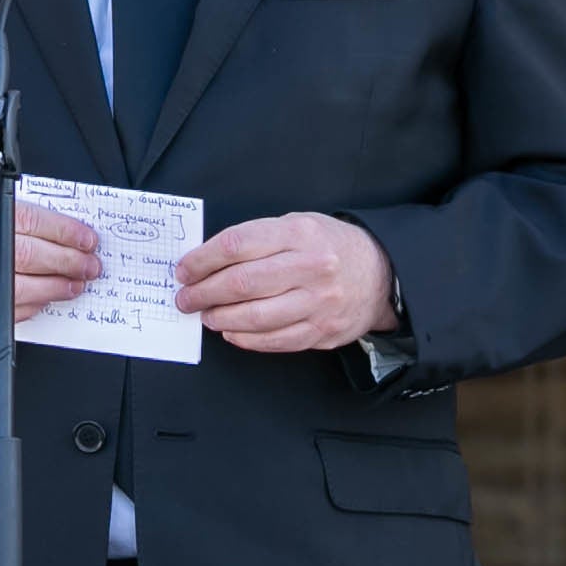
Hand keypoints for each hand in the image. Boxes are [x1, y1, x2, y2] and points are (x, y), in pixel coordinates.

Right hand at [0, 194, 100, 336]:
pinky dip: (31, 308)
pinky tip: (46, 299)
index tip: (85, 239)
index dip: (62, 231)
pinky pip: (3, 315)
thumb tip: (53, 225)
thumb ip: (0, 212)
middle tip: (89, 264)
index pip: (25, 221)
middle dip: (67, 261)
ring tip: (76, 282)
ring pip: (18, 290)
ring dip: (55, 288)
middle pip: (26, 257)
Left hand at [174, 212, 394, 354]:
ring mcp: (318, 302)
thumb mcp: (298, 225)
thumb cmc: (329, 246)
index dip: (202, 260)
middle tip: (186, 298)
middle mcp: (311, 267)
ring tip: (206, 315)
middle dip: (203, 293)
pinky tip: (231, 331)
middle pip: (241, 283)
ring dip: (220, 318)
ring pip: (255, 317)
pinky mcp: (322, 331)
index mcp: (299, 233)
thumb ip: (257, 240)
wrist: (380, 273)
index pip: (237, 245)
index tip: (184, 270)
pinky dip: (245, 339)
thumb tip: (206, 262)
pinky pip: (274, 341)